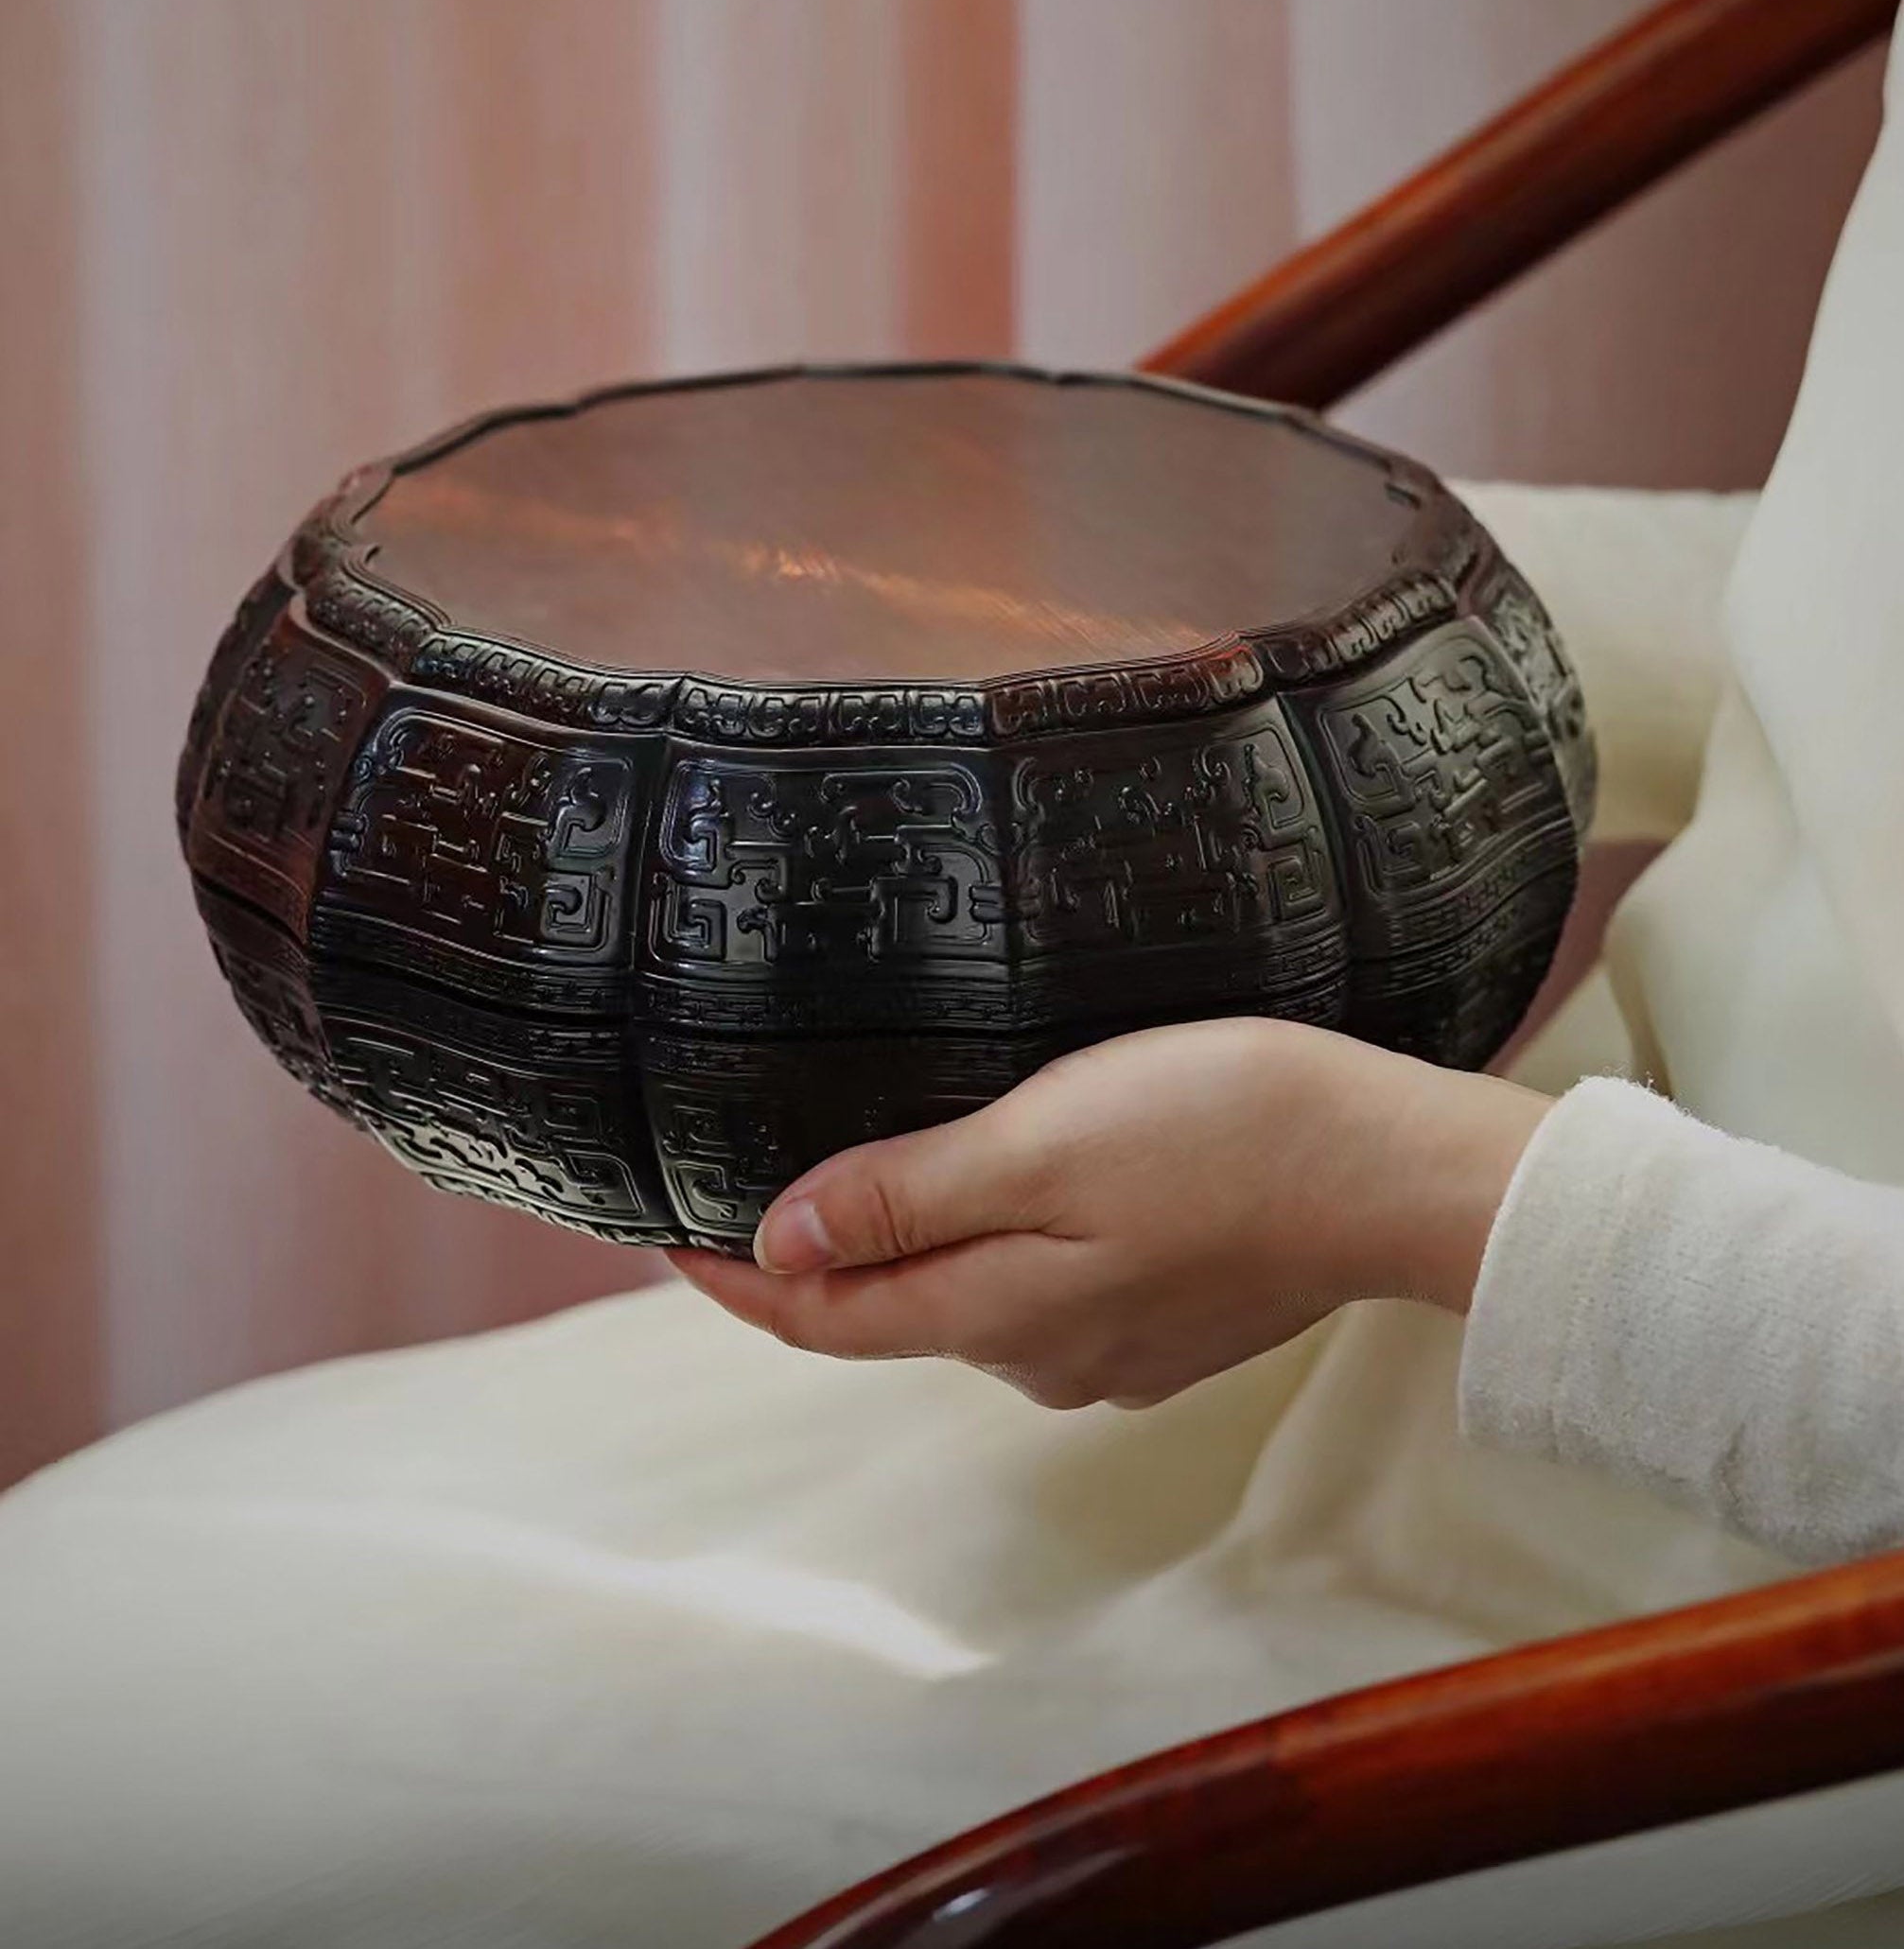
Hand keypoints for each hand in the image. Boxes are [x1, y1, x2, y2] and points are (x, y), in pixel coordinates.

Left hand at [665, 1016, 1550, 1409]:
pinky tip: (1005, 1182)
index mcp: (998, 1317)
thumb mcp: (1043, 1145)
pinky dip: (994, 1240)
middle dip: (808, 1259)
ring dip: (905, 1245)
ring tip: (861, 1161)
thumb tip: (777, 1246)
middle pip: (888, 1312)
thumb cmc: (1225, 1132)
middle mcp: (1044, 1357)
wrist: (1393, 1169)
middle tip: (739, 1178)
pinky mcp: (1168, 1316)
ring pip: (969, 1297)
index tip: (660, 1226)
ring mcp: (1113, 1347)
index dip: (730, 1277)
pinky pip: (1043, 1286)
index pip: (819, 1317)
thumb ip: (910, 1197)